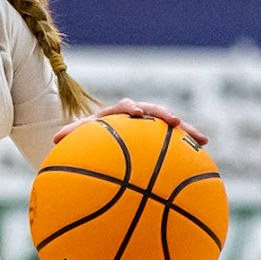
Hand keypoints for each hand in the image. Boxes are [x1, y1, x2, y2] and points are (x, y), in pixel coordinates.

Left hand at [57, 97, 207, 147]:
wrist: (99, 137)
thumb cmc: (87, 139)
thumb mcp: (78, 138)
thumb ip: (71, 135)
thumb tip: (55, 137)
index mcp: (116, 114)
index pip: (124, 107)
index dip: (130, 108)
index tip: (135, 112)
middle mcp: (136, 116)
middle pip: (154, 111)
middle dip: (164, 115)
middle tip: (175, 121)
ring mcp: (151, 126)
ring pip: (170, 126)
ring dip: (186, 130)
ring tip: (202, 138)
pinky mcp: (160, 138)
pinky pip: (177, 142)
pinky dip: (190, 146)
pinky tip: (205, 152)